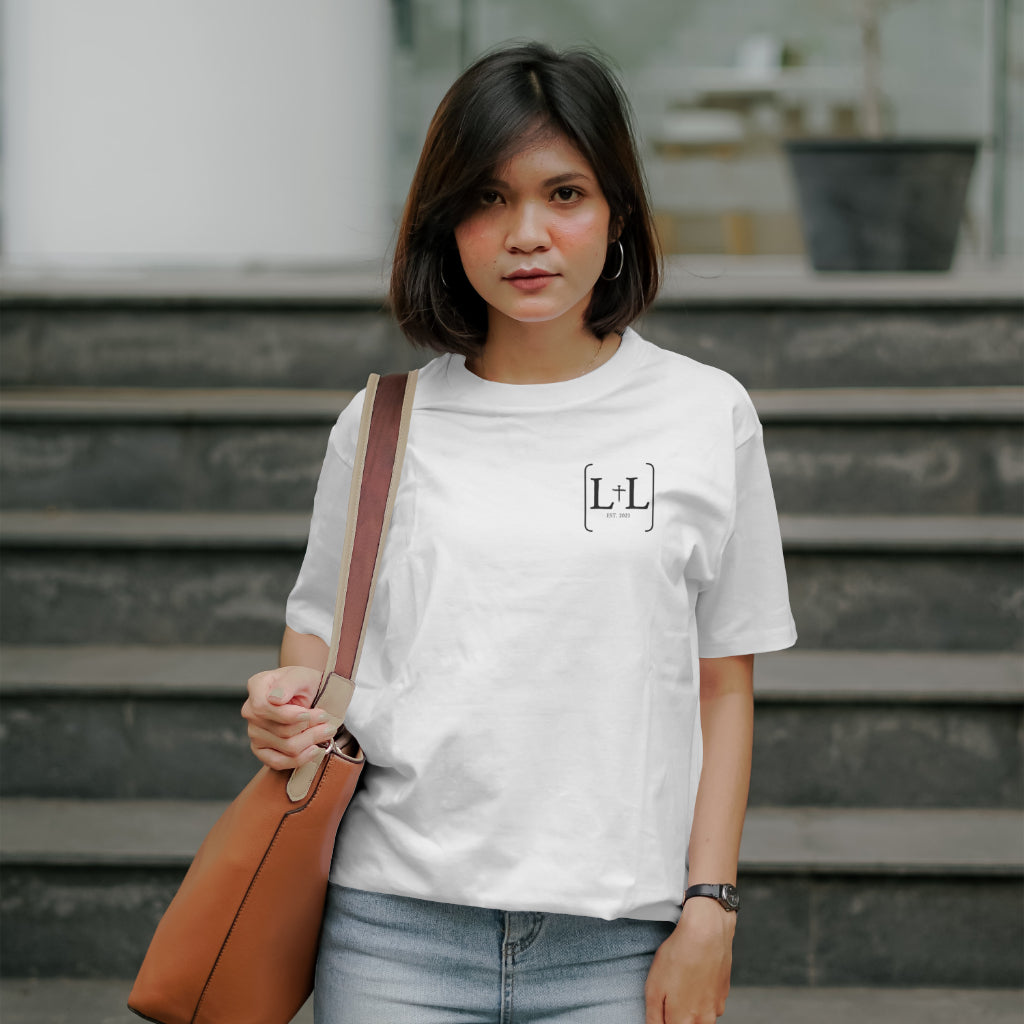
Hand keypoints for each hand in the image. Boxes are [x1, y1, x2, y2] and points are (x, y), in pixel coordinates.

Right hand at [241, 665, 335, 770]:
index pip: (264, 707)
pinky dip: (300, 759)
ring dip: (312, 740)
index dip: (288, 715)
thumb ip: (289, 684)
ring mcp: (254, 732)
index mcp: (257, 687)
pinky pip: (277, 762)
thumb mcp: (302, 676)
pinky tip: (314, 749)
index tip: (308, 713)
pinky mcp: (261, 750)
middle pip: (281, 730)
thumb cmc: (304, 684)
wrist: (308, 694)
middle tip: (327, 720)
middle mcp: (251, 711)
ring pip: (286, 746)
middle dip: (310, 727)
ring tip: (327, 731)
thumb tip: (275, 699)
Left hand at [644, 897, 735, 1022]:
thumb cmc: (679, 956)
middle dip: (676, 1015)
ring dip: (689, 1006)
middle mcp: (704, 1021)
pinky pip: (708, 1003)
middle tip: (670, 991)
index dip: (664, 1019)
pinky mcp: (724, 995)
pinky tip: (694, 976)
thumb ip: (654, 1017)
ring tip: (682, 981)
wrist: (707, 932)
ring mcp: (717, 1008)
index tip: (663, 1006)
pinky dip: (700, 995)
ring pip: (699, 1017)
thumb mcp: (654, 987)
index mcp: (684, 1021)